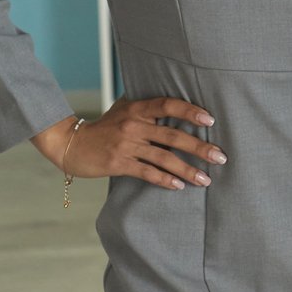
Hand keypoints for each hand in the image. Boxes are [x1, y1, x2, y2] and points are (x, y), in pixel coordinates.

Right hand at [31, 97, 225, 191]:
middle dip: (200, 148)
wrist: (70, 143)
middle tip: (221, 157)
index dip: (190, 111)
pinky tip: (179, 186)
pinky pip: (146, 173)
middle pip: (173, 136)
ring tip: (205, 179)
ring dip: (187, 170)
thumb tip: (179, 107)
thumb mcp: (124, 110)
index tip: (210, 121)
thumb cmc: (104, 127)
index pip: (168, 105)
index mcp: (137, 108)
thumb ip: (148, 109)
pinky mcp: (118, 163)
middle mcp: (134, 125)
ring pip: (163, 158)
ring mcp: (126, 145)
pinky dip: (164, 180)